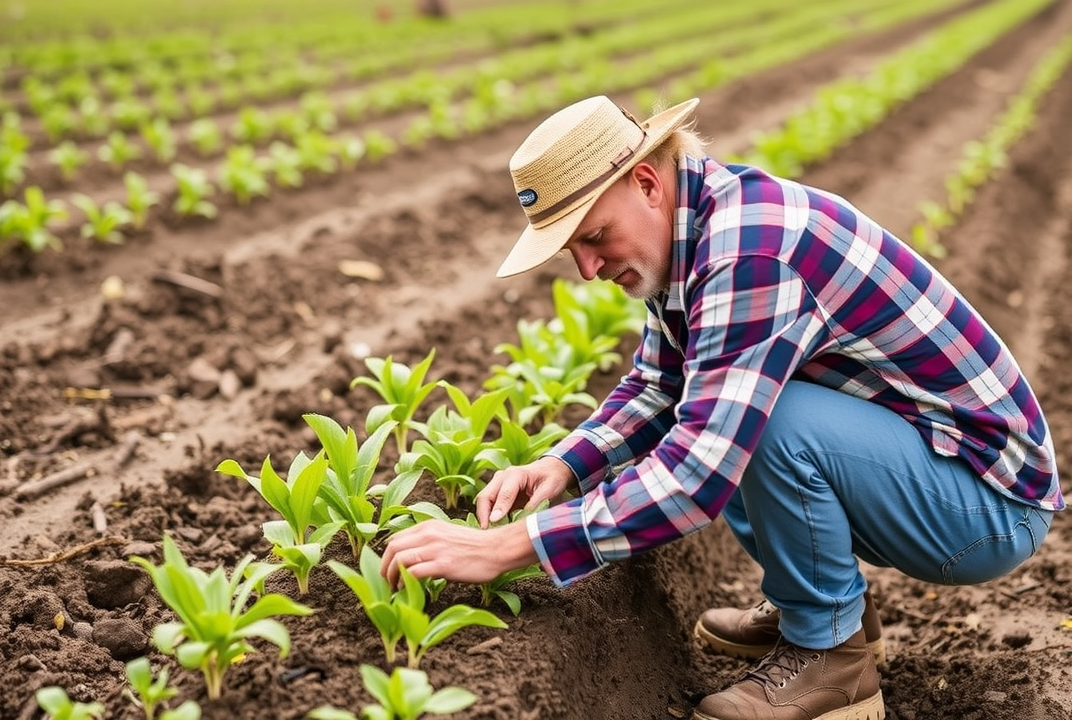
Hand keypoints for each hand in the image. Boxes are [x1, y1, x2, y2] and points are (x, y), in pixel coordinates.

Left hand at [381, 519, 536, 587]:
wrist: (496, 549)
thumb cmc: (475, 546)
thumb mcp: (448, 535)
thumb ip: (430, 542)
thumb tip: (414, 559)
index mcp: (429, 526)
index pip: (396, 538)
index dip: (386, 556)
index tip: (388, 568)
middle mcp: (429, 534)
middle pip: (392, 548)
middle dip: (384, 567)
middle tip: (386, 580)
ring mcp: (436, 549)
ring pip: (399, 560)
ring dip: (392, 576)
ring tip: (394, 588)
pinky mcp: (443, 564)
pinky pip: (414, 572)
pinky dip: (404, 582)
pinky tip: (406, 590)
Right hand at [475, 455, 574, 527]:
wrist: (550, 469)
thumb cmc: (551, 479)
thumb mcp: (549, 490)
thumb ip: (536, 503)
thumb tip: (523, 520)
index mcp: (516, 474)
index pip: (504, 494)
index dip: (499, 509)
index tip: (494, 522)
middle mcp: (502, 477)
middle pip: (486, 496)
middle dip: (483, 515)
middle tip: (486, 533)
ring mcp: (497, 484)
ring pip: (483, 501)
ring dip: (484, 517)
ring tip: (488, 534)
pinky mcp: (497, 492)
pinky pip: (488, 506)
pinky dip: (488, 517)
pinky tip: (492, 530)